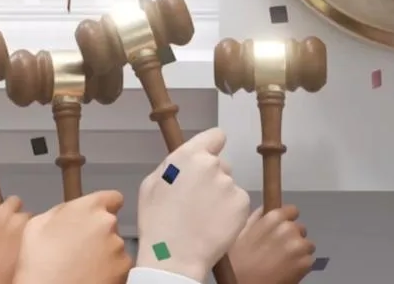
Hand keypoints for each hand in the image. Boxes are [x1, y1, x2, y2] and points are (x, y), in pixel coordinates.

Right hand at [14, 191, 130, 283]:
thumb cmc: (39, 264)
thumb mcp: (36, 226)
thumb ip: (61, 211)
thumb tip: (70, 211)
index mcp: (88, 208)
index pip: (112, 198)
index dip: (103, 207)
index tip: (96, 217)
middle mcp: (108, 223)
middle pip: (110, 224)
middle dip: (97, 233)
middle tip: (78, 249)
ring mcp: (118, 246)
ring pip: (114, 245)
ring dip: (102, 252)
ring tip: (80, 266)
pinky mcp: (124, 266)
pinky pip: (118, 264)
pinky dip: (108, 269)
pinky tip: (89, 275)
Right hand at [135, 128, 250, 281]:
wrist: (175, 256)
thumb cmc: (158, 223)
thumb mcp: (151, 185)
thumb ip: (173, 164)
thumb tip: (187, 159)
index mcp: (188, 156)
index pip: (215, 136)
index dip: (211, 146)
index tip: (209, 156)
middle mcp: (212, 165)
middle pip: (221, 164)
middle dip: (212, 177)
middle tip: (197, 200)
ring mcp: (229, 184)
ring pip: (228, 185)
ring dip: (220, 196)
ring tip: (202, 216)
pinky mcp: (242, 202)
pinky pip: (237, 201)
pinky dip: (229, 211)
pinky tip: (214, 223)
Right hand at [229, 205, 316, 283]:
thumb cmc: (238, 263)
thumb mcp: (241, 235)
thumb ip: (256, 219)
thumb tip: (266, 208)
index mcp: (273, 218)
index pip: (292, 211)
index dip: (287, 220)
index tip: (281, 230)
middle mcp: (289, 228)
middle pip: (300, 228)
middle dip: (292, 238)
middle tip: (278, 251)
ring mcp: (299, 246)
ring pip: (306, 244)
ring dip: (298, 252)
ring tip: (282, 263)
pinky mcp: (306, 262)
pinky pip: (309, 259)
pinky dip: (301, 265)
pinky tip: (287, 271)